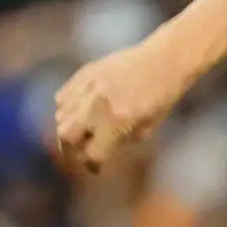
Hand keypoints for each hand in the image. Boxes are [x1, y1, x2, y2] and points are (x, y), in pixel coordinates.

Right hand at [54, 38, 188, 172]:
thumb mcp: (148, 126)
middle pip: (66, 137)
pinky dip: (67, 108)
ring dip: (70, 127)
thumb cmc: (163, 95)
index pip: (93, 154)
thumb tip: (97, 149)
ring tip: (85, 129)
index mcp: (118, 121)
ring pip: (61, 117)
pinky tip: (81, 110)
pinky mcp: (84, 73)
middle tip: (84, 150)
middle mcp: (98, 105)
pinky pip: (62, 97)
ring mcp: (88, 87)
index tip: (96, 167)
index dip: (94, 165)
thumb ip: (121, 140)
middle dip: (73, 149)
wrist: (165, 59)